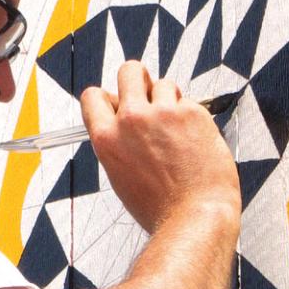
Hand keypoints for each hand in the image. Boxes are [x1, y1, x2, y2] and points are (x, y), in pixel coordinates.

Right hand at [80, 61, 240, 232]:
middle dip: (139, 79)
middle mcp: (131, 120)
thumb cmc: (162, 208)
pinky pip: (189, 101)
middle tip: (150, 96)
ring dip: (170, 100)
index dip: (107, 97)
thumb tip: (122, 119)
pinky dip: (192, 116)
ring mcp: (163, 114)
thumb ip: (119, 142)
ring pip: (164, 83)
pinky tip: (195, 139)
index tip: (118, 101)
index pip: (93, 96)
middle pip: (129, 71)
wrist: (195, 216)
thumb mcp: (122, 176)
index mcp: (108, 139)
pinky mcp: (192, 113)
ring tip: (177, 128)